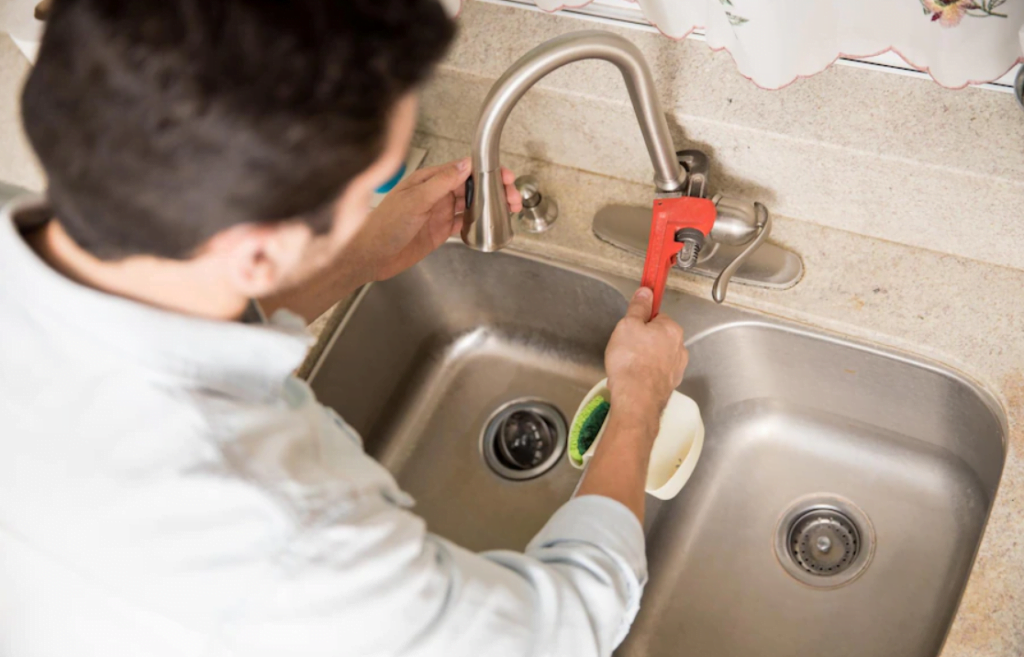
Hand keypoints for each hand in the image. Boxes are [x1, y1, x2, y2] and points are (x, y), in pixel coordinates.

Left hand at [368, 157, 522, 281]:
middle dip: (494, 189)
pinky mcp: (439, 231)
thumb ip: (442, 182)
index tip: (504, 175)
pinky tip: (489, 224)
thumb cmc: (383, 225)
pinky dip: (478, 223)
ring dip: (490, 206)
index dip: (486, 171)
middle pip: (472, 187)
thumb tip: (465, 165)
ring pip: (471, 205)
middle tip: (512, 197)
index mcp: (428, 180)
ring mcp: (438, 212)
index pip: (463, 170)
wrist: (370, 255)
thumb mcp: (415, 200)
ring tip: (508, 209)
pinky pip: (464, 224)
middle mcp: (435, 194)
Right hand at [604, 287, 688, 423]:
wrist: (636, 399)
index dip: (641, 322)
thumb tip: (646, 292)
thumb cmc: (631, 361)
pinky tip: (631, 379)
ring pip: (656, 357)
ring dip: (643, 359)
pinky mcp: (669, 385)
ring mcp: (676, 369)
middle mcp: (679, 349)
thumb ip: (638, 308)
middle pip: (658, 338)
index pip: (657, 317)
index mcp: (672, 330)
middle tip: (625, 347)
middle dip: (641, 342)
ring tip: (626, 366)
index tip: (631, 327)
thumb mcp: (628, 325)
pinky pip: (654, 374)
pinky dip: (644, 375)